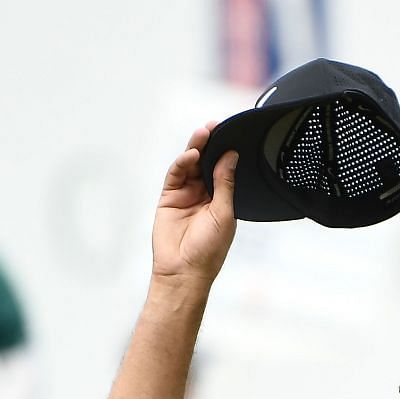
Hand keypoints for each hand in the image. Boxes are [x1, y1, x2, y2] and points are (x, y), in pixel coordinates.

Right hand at [152, 124, 237, 289]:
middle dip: (210, 145)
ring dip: (196, 148)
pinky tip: (191, 154)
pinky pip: (176, 175)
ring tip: (203, 134)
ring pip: (190, 165)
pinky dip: (182, 162)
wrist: (185, 270)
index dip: (225, 153)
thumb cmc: (208, 250)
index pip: (223, 170)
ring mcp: (185, 195)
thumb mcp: (224, 212)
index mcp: (221, 200)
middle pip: (206, 163)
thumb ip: (225, 183)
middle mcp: (203, 195)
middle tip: (215, 127)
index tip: (230, 134)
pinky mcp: (169, 197)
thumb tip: (230, 156)